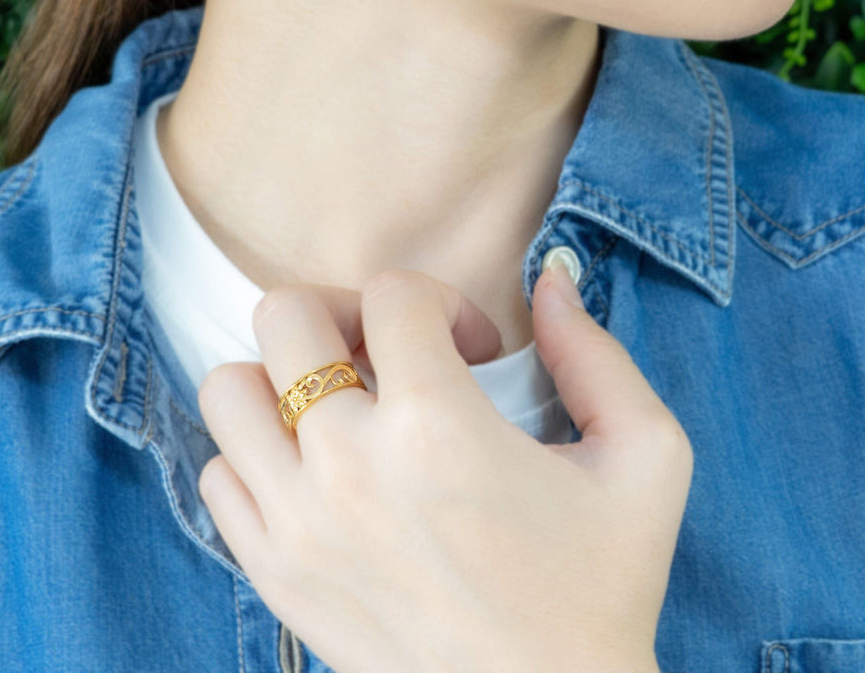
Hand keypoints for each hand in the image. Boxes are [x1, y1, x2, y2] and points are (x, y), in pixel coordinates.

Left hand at [197, 263, 689, 672]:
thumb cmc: (603, 588)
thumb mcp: (646, 459)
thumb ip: (596, 353)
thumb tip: (552, 275)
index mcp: (438, 427)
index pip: (393, 293)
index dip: (442, 299)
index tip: (474, 350)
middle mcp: (349, 467)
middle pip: (285, 315)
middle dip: (344, 312)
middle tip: (390, 354)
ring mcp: (298, 524)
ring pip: (228, 387)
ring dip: (284, 377)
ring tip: (343, 406)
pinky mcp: (274, 574)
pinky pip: (218, 473)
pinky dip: (257, 454)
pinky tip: (320, 471)